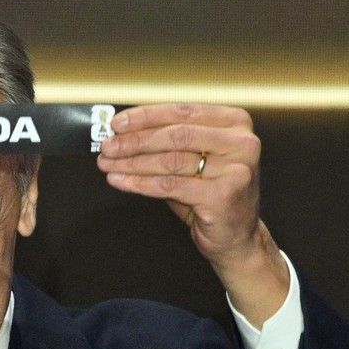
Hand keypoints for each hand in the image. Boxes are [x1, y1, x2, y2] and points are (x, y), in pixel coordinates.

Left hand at [96, 103, 288, 326]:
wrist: (237, 237)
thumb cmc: (212, 196)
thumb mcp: (194, 162)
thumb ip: (168, 144)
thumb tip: (124, 135)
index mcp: (234, 122)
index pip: (182, 111)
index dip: (145, 116)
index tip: (118, 123)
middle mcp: (240, 142)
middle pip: (175, 135)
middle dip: (135, 141)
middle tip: (108, 146)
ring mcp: (235, 168)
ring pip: (171, 160)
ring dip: (133, 162)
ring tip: (108, 164)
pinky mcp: (223, 194)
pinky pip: (170, 185)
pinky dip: (140, 183)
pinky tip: (121, 182)